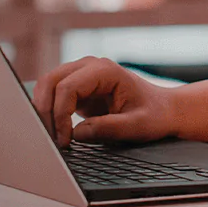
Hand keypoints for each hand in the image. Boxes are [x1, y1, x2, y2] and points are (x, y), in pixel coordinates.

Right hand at [29, 56, 180, 146]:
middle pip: (50, 81)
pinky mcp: (77, 87)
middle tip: (51, 140)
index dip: (60, 114)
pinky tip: (56, 131)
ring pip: (46, 86)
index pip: (68, 87)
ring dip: (44, 111)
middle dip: (45, 111)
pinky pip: (52, 95)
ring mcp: (81, 74)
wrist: (163, 109)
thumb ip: (109, 128)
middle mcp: (89, 66)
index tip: (64, 140)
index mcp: (105, 71)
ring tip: (53, 137)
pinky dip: (49, 112)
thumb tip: (77, 134)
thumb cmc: (155, 115)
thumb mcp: (137, 126)